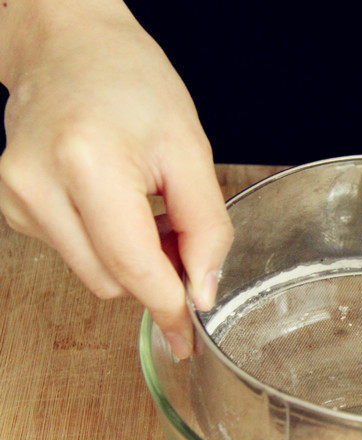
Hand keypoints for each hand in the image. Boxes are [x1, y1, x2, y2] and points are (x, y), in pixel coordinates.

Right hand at [0, 1, 232, 358]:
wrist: (70, 45)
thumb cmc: (133, 84)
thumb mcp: (191, 150)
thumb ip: (207, 228)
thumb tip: (202, 293)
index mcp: (88, 165)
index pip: (135, 268)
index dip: (169, 308)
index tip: (190, 336)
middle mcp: (38, 185)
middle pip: (113, 281)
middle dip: (156, 273)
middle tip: (178, 231)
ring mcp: (16, 197)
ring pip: (93, 275)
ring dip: (130, 260)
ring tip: (144, 207)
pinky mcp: (12, 205)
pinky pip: (74, 254)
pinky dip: (104, 245)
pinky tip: (113, 204)